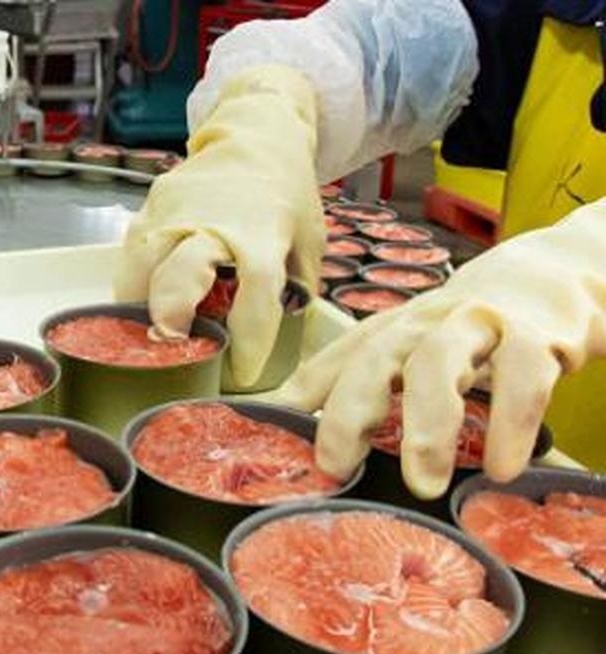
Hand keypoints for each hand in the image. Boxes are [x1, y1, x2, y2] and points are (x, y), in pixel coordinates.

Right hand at [115, 65, 325, 386]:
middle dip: (170, 315)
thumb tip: (281, 333)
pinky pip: (132, 249)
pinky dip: (132, 278)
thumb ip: (295, 286)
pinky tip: (140, 299)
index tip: (240, 370)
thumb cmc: (287, 188)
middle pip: (181, 274)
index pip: (257, 294)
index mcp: (263, 236)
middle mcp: (215, 224)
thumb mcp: (308, 238)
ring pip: (141, 264)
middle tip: (170, 343)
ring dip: (137, 304)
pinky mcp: (152, 204)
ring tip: (141, 331)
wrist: (257, 131)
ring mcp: (176, 212)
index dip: (249, 338)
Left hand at [275, 200, 605, 497]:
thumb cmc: (474, 324)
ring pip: (440, 363)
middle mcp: (427, 322)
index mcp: (395, 329)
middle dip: (350, 410)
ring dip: (426, 424)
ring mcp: (479, 324)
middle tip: (336, 466)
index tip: (268, 432)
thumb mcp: (417, 345)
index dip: (300, 392)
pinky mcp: (536, 336)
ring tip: (423, 484)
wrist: (560, 271)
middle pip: (377, 356)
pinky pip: (521, 379)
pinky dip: (510, 424)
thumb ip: (370, 381)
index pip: (339, 357)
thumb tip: (303, 427)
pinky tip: (503, 467)